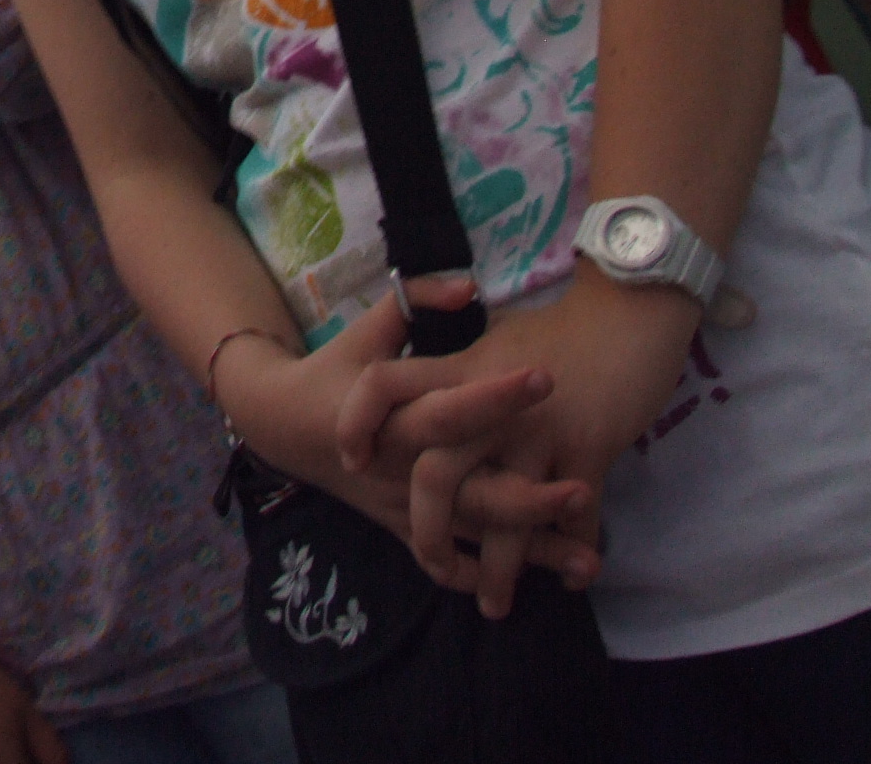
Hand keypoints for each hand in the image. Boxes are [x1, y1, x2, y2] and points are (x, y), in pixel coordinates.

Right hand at [219, 284, 600, 594]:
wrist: (282, 427)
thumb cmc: (333, 370)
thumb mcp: (366, 329)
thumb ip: (413, 302)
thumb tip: (469, 286)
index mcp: (392, 420)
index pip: (447, 411)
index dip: (494, 397)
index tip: (546, 379)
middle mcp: (401, 470)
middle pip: (468, 493)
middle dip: (526, 498)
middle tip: (584, 493)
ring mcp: (403, 506)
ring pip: (469, 537)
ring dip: (526, 552)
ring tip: (587, 564)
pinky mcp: (403, 527)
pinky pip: (449, 562)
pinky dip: (489, 577)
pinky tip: (542, 584)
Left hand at [336, 271, 700, 611]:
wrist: (631, 306)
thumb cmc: (565, 325)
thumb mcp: (496, 334)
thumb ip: (460, 365)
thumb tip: (432, 391)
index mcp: (461, 368)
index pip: (385, 386)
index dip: (358, 420)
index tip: (353, 459)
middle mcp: (489, 404)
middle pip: (435, 474)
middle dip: (429, 530)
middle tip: (430, 559)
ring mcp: (539, 429)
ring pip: (504, 514)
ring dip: (500, 569)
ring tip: (494, 603)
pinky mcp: (589, 447)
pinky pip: (574, 519)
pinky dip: (569, 553)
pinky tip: (567, 577)